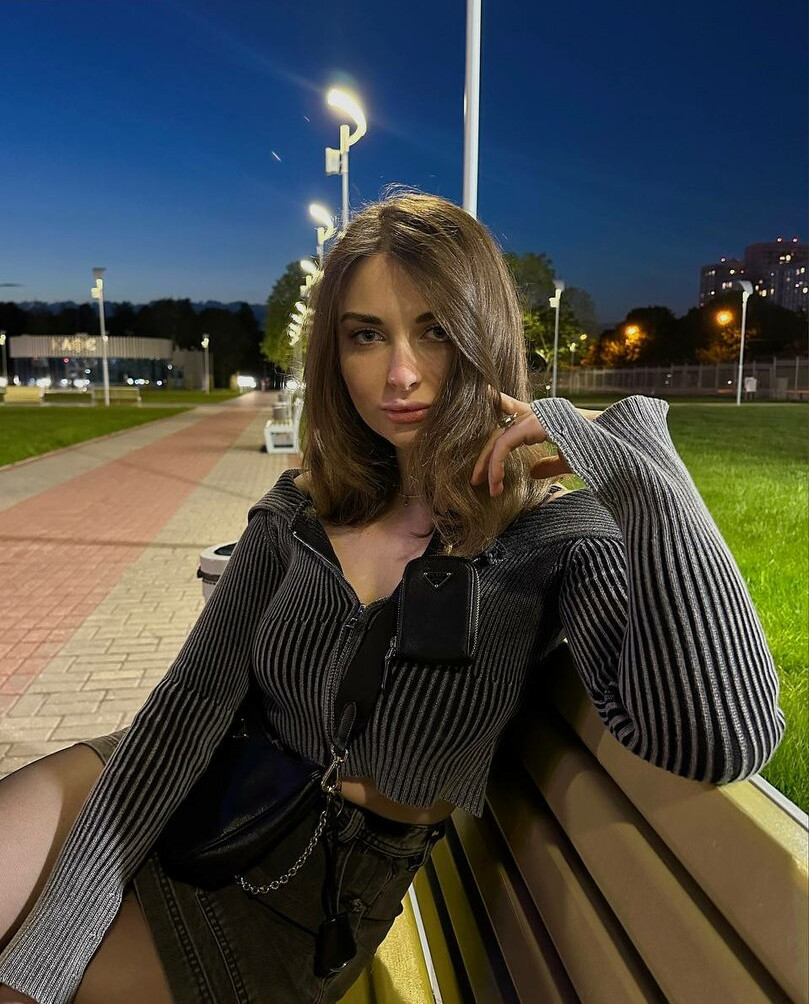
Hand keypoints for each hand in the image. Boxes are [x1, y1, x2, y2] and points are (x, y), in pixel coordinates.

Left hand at [469, 391, 601, 496]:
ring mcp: (536, 416)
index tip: (487, 395)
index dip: (501, 402)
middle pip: (502, 431)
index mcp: (545, 419)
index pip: (517, 408)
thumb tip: (532, 471)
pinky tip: (495, 483)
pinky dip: (496, 464)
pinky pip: (505, 444)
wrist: (615, 445)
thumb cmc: (597, 450)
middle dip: (486, 455)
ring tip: (486, 487)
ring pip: (499, 438)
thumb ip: (549, 464)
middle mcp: (538, 413)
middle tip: (476, 479)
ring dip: (489, 465)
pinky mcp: (534, 424)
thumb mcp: (568, 460)